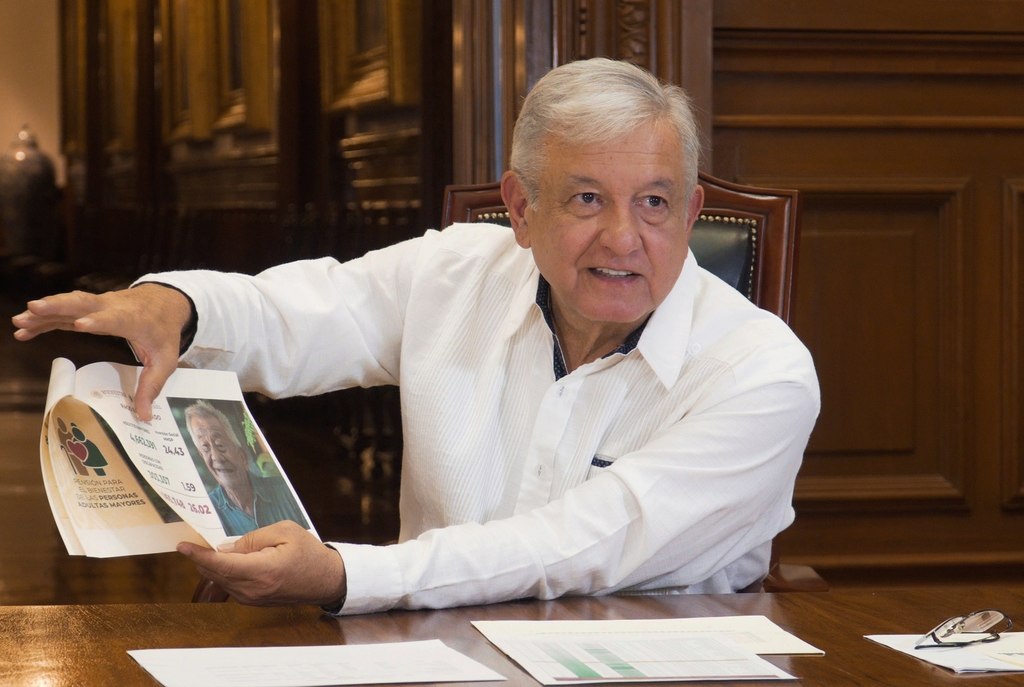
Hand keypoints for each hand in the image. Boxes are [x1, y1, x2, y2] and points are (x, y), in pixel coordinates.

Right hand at [11, 284, 190, 419]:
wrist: (166, 301)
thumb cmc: (163, 332)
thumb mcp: (165, 360)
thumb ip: (152, 386)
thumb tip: (143, 416)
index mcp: (133, 320)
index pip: (114, 319)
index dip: (98, 321)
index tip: (80, 324)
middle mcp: (112, 307)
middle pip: (83, 303)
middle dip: (59, 306)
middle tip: (34, 308)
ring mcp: (99, 305)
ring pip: (69, 303)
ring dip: (44, 311)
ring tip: (19, 319)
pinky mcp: (89, 307)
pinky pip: (64, 311)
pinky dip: (44, 318)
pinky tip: (24, 327)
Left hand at [177, 520, 345, 606]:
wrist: (327, 579)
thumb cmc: (309, 552)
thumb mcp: (284, 532)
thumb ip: (252, 539)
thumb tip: (225, 548)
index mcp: (262, 571)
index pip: (221, 563)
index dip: (198, 555)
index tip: (182, 546)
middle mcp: (253, 589)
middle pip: (216, 573)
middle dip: (201, 558)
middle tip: (191, 541)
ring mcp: (253, 599)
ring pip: (221, 581)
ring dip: (212, 566)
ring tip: (207, 549)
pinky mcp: (254, 601)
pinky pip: (230, 586)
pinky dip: (223, 573)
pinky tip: (224, 561)